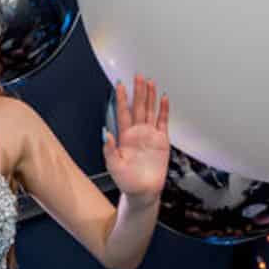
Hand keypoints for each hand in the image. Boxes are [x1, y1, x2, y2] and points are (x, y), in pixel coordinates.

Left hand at [103, 77, 170, 201]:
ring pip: (150, 111)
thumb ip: (109, 149)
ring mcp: (149, 135)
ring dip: (150, 97)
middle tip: (137, 76)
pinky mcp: (161, 141)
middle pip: (137, 107)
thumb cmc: (127, 181)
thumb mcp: (113, 165)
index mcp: (124, 137)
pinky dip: (164, 110)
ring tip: (150, 82)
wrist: (143, 192)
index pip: (122, 113)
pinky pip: (163, 122)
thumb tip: (105, 133)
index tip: (119, 85)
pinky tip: (163, 99)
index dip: (121, 99)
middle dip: (137, 91)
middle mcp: (137, 133)